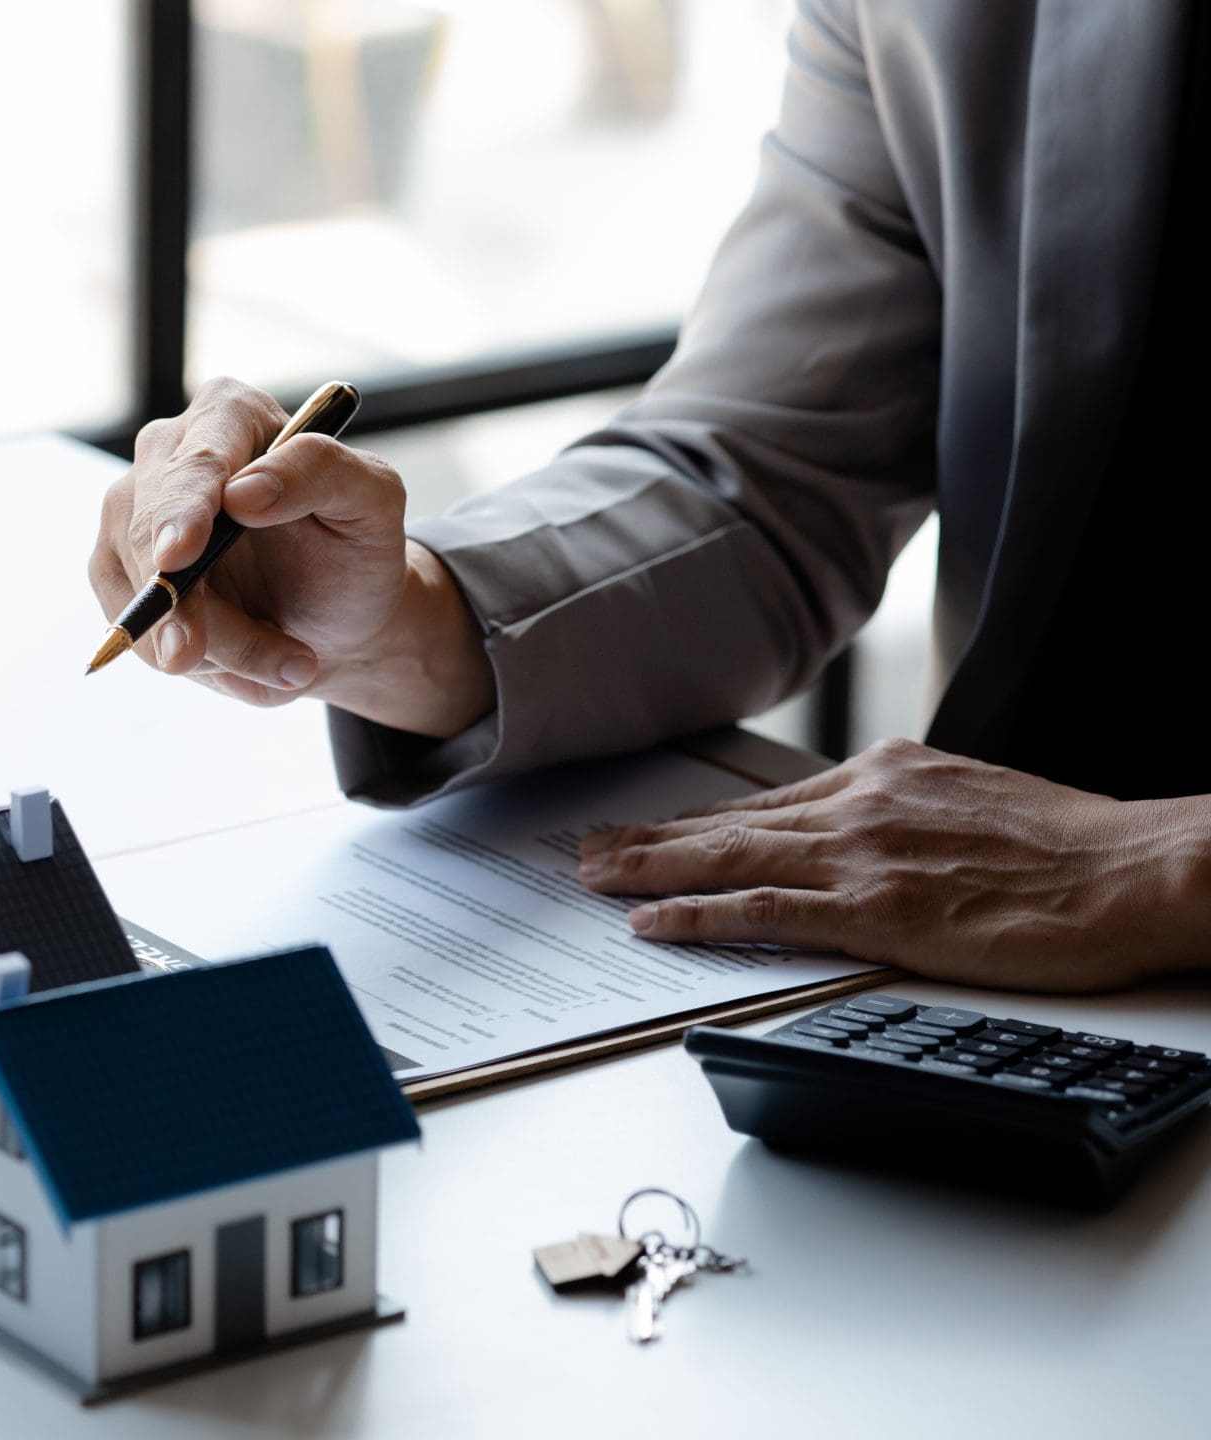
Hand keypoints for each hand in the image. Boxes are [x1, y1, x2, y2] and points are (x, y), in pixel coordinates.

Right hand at [87, 376, 492, 733]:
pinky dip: (195, 660)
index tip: (176, 559)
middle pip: (154, 533)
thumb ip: (320, 473)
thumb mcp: (373, 502)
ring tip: (285, 662)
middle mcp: (168, 453)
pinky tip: (244, 662)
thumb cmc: (356, 548)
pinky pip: (136, 627)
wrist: (333, 615)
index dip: (183, 511)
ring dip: (210, 646)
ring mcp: (132, 513)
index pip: (197, 462)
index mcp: (230, 415)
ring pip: (142, 590)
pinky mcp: (116, 569)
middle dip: (184, 604)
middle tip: (207, 659)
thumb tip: (244, 492)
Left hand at [579, 738, 1210, 990]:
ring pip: (730, 859)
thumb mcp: (972, 802)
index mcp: (886, 775)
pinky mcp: (878, 912)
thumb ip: (906, 816)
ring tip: (594, 879)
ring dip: (651, 871)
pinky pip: (765, 911)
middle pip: (731, 823)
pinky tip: (653, 922)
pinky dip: (700, 915)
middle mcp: (862, 804)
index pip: (771, 802)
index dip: (703, 820)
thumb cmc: (1073, 849)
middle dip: (652, 839)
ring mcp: (864, 857)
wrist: (1135, 870)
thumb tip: (864, 839)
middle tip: (588, 850)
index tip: (655, 829)